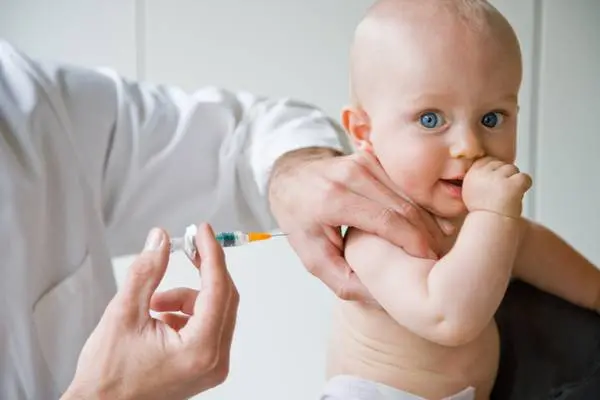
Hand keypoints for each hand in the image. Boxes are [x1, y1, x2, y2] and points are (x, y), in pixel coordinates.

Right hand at [62, 223, 238, 399]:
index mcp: (200, 349)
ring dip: (187, 297)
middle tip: (187, 247)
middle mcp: (214, 361)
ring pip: (214, 310)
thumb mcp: (123, 314)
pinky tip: (159, 318)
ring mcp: (212, 366)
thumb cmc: (108, 376)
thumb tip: (161, 240)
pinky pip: (207, 326)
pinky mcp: (204, 366)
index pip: (218, 289)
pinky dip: (186, 313)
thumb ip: (147, 272)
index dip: (211, 254)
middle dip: (204, 270)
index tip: (202, 231)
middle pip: (224, 298)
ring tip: (153, 303)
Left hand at [268, 147, 452, 300]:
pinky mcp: (372, 157)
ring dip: (426, 219)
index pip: (387, 220)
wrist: (290, 179)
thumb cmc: (301, 220)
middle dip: (426, 233)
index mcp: (332, 199)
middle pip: (403, 206)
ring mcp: (362, 162)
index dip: (413, 242)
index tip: (428, 260)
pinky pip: (403, 183)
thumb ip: (345, 280)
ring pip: (408, 193)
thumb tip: (384, 296)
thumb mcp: (313, 258)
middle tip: (437, 257)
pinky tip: (426, 224)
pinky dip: (418, 204)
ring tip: (435, 243)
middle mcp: (349, 175)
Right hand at [463, 157, 531, 217]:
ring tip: (506, 197)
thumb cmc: (484, 212)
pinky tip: (517, 196)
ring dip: (514, 182)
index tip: (494, 186)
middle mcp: (483, 173)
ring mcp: (498, 178)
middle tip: (500, 194)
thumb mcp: (471, 191)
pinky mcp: (512, 184)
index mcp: (472, 173)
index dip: (494, 172)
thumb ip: (480, 176)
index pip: (488, 160)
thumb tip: (493, 162)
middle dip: (505, 177)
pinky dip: (525, 186)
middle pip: (502, 164)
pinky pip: (525, 178)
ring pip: (513, 169)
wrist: (490, 227)